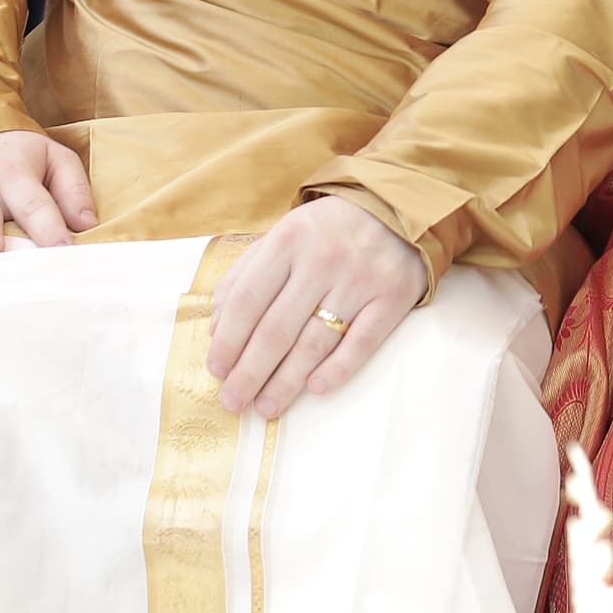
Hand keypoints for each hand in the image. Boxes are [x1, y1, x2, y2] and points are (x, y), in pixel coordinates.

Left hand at [206, 195, 430, 415]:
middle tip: (233, 402)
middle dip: (249, 373)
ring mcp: (360, 279)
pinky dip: (337, 369)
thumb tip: (218, 328)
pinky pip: (361, 343)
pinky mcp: (393, 296)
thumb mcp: (282, 235)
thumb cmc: (327, 229)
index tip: (216, 370)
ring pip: (315, 343)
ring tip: (266, 407)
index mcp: (289, 239)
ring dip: (286, 382)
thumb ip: (245, 274)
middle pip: (277, 329)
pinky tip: (315, 388)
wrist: (396, 204)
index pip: (248, 300)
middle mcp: (323, 259)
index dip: (229, 341)